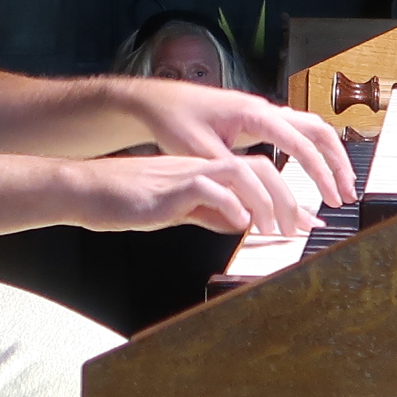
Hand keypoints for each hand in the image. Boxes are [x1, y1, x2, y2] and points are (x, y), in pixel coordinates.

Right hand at [70, 149, 312, 238]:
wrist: (89, 191)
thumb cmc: (129, 200)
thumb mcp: (180, 210)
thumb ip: (211, 214)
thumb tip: (241, 223)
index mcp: (208, 171)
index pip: (259, 175)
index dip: (287, 198)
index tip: (307, 223)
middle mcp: (203, 166)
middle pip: (259, 168)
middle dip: (286, 198)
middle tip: (298, 228)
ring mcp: (188, 172)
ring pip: (242, 172)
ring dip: (265, 201)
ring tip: (274, 229)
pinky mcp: (171, 185)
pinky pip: (210, 187)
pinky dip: (231, 204)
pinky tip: (240, 222)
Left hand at [115, 79, 356, 211]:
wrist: (160, 102)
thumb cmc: (176, 122)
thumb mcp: (200, 152)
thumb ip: (231, 171)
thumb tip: (257, 197)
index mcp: (255, 115)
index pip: (302, 144)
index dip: (321, 173)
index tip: (332, 199)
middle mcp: (266, 110)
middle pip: (318, 131)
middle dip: (337, 162)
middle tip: (347, 193)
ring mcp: (264, 114)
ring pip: (311, 129)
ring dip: (329, 156)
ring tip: (339, 185)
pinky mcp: (259, 121)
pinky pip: (297, 132)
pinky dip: (314, 151)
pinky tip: (317, 171)